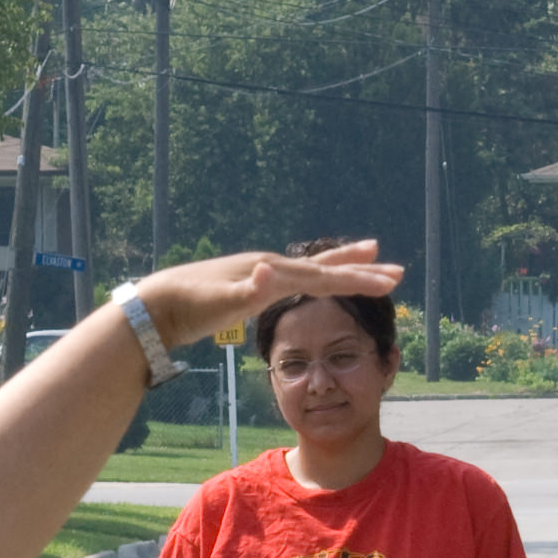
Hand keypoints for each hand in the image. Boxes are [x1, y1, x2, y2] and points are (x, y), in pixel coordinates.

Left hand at [131, 243, 403, 353]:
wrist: (158, 303)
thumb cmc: (188, 307)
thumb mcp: (217, 303)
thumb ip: (244, 292)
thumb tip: (267, 271)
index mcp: (270, 273)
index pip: (324, 278)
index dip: (358, 281)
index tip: (391, 282)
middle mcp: (270, 267)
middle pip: (325, 267)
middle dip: (362, 269)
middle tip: (398, 270)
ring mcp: (261, 272)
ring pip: (313, 267)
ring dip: (343, 262)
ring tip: (371, 251)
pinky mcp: (252, 282)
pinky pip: (296, 277)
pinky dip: (317, 274)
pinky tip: (317, 277)